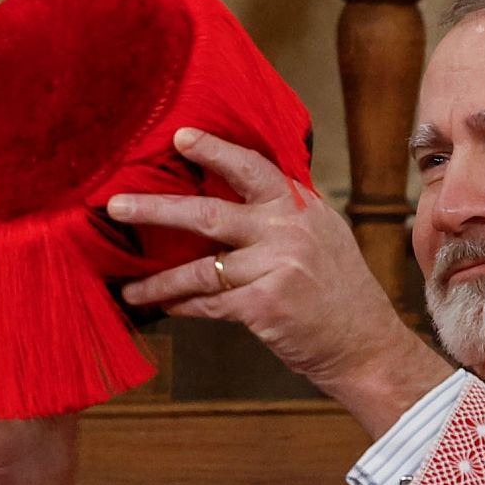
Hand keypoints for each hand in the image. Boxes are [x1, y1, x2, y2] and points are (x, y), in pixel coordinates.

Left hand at [111, 129, 452, 437]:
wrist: (368, 347)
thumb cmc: (340, 297)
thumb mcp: (324, 240)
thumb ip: (285, 217)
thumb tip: (235, 199)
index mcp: (302, 208)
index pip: (253, 168)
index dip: (214, 150)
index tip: (179, 137)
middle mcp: (289, 230)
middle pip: (209, 212)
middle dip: (157, 208)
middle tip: (116, 204)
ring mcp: (277, 266)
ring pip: (200, 267)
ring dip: (158, 279)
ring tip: (128, 286)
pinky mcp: (265, 304)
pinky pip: (209, 303)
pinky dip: (183, 305)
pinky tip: (164, 307)